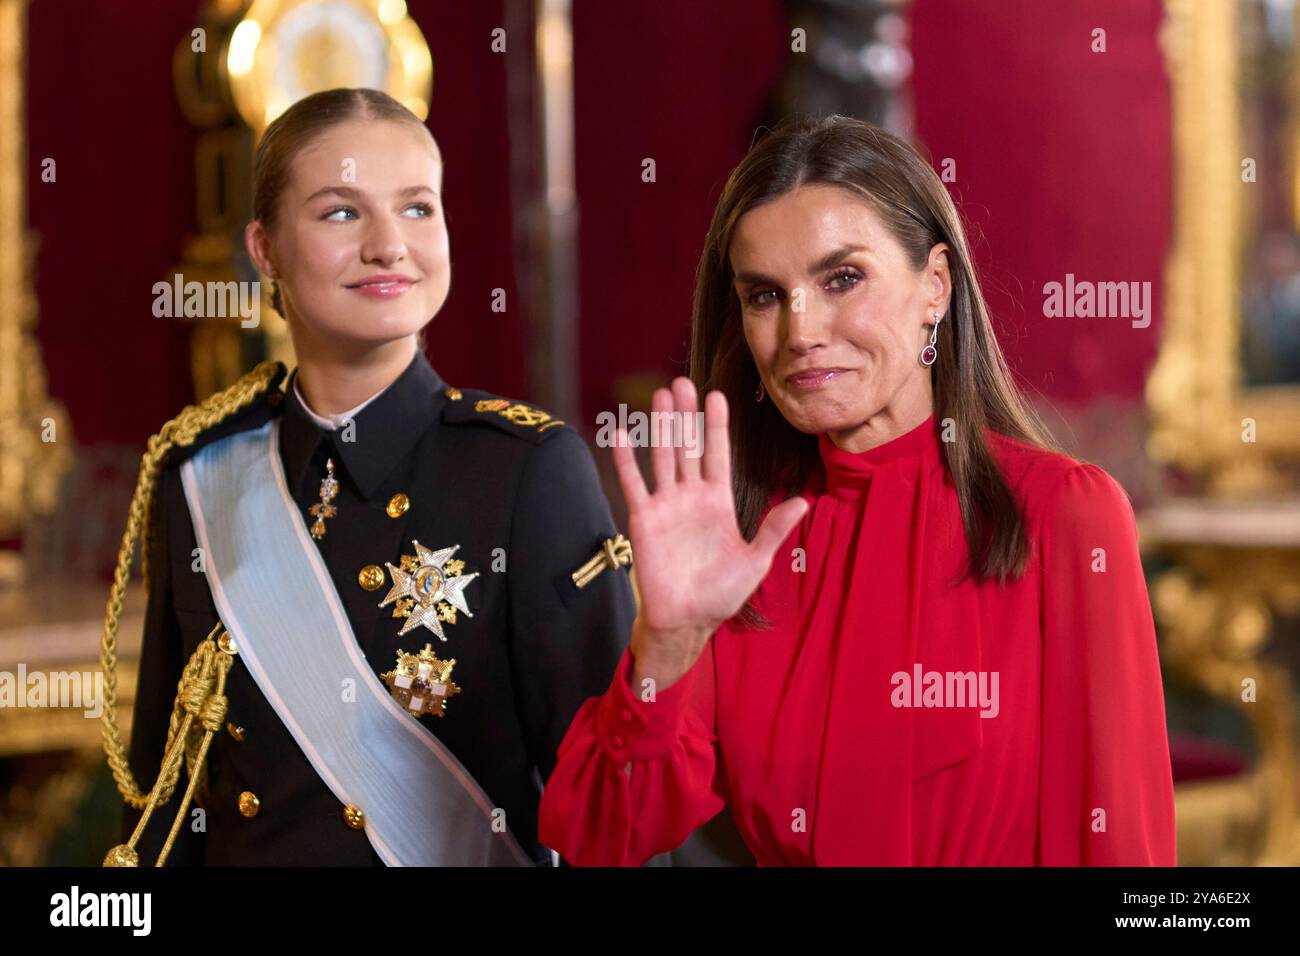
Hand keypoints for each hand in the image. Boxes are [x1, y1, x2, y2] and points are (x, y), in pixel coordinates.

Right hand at [612, 377, 808, 688]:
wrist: (687, 620)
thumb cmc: (722, 593)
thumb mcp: (756, 560)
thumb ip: (774, 528)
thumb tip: (804, 501)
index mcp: (718, 501)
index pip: (718, 453)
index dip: (716, 425)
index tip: (716, 396)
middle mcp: (691, 496)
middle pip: (688, 446)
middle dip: (685, 415)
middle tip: (682, 382)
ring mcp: (666, 505)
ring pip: (662, 456)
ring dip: (660, 426)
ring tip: (658, 396)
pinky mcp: (644, 519)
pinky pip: (634, 483)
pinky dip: (626, 460)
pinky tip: (620, 433)